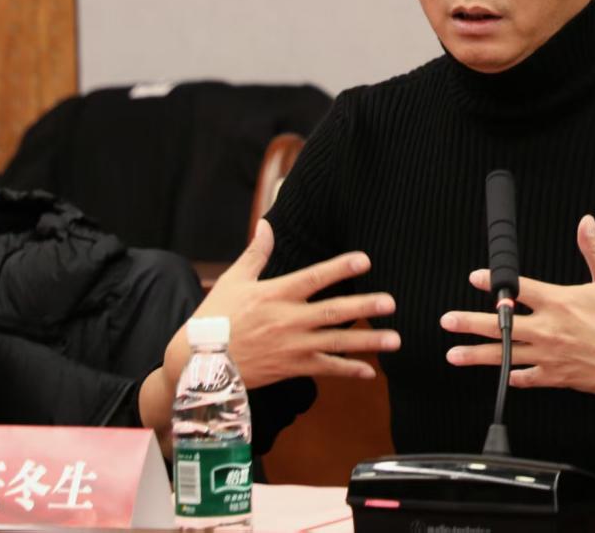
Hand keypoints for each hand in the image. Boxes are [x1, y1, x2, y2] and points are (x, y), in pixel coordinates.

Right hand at [163, 220, 400, 389]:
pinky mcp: (291, 368)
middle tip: (391, 303)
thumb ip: (257, 253)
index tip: (365, 260)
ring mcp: (291, 346)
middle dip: (364, 308)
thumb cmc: (217, 316)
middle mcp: (287, 320)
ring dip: (367, 342)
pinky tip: (370, 371)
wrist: (200, 362)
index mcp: (275, 294)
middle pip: (332, 312)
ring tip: (395, 339)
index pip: (313, 278)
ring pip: (336, 344)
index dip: (339, 268)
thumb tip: (266, 224)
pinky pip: (325, 369)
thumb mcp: (234, 280)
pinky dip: (348, 370)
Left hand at [441, 214, 594, 401]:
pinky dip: (514, 376)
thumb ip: (594, 249)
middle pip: (501, 325)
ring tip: (454, 354)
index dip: (494, 281)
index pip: (520, 289)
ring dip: (477, 354)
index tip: (475, 277)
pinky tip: (502, 375)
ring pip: (506, 355)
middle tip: (447, 321)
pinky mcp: (560, 377)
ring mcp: (553, 356)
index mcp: (562, 303)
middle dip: (470, 322)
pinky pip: (529, 378)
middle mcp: (551, 331)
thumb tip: (586, 223)